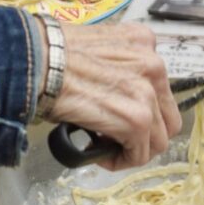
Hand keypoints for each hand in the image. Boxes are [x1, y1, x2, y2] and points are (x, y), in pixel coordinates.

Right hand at [45, 21, 181, 169]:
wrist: (37, 64)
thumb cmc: (51, 57)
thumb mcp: (95, 50)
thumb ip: (116, 67)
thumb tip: (114, 94)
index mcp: (144, 43)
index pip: (160, 90)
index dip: (142, 110)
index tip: (118, 118)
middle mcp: (154, 65)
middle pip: (166, 118)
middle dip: (144, 134)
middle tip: (116, 138)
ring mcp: (148, 93)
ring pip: (157, 141)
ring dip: (132, 149)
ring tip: (103, 146)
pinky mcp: (137, 119)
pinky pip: (140, 155)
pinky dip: (120, 161)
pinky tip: (97, 152)